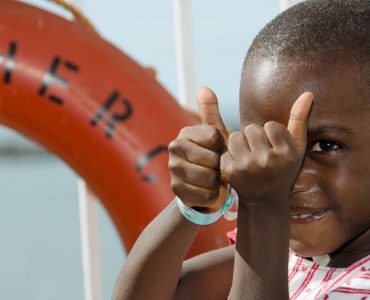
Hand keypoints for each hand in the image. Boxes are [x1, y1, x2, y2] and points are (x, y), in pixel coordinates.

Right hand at [168, 87, 228, 210]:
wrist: (201, 186)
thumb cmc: (211, 157)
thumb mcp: (215, 135)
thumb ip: (211, 113)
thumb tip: (204, 88)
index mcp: (185, 133)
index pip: (216, 138)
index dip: (224, 147)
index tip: (218, 151)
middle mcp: (174, 148)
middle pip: (214, 159)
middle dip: (221, 166)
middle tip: (217, 167)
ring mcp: (173, 169)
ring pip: (210, 178)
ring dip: (218, 181)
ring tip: (213, 179)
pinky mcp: (177, 190)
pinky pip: (206, 194)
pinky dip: (212, 195)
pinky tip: (208, 190)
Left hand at [220, 92, 313, 206]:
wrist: (264, 200)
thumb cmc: (282, 169)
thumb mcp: (296, 148)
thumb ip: (300, 120)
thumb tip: (307, 94)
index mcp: (286, 154)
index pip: (271, 125)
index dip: (270, 135)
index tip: (273, 150)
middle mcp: (267, 161)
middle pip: (251, 129)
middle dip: (253, 138)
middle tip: (259, 154)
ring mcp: (247, 167)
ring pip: (236, 137)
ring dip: (240, 144)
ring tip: (248, 158)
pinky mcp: (230, 171)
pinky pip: (225, 149)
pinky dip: (229, 155)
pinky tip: (238, 166)